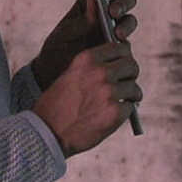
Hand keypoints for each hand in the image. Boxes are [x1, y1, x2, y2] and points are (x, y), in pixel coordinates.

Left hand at [31, 0, 135, 89]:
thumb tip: (94, 3)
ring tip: (118, 35)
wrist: (57, 77)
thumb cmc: (56, 52)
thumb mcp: (61, 37)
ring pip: (129, 21)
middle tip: (113, 13)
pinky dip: (126, 45)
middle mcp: (105, 16)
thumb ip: (78, 22)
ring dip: (127, 24)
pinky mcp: (120, 50)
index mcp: (88, 6)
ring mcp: (114, 32)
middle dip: (122, 3)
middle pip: (123, 1)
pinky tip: (120, 52)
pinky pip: (128, 44)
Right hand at [37, 38, 138, 155]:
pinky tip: (113, 115)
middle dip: (131, 75)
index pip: (119, 47)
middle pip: (131, 66)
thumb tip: (117, 65)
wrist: (47, 133)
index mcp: (86, 60)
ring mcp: (109, 92)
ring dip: (130, 95)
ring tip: (121, 101)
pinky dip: (124, 112)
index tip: (124, 62)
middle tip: (126, 82)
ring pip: (133, 88)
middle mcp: (100, 72)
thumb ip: (91, 69)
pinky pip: (130, 107)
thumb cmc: (56, 107)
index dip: (124, 55)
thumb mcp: (69, 77)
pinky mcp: (115, 111)